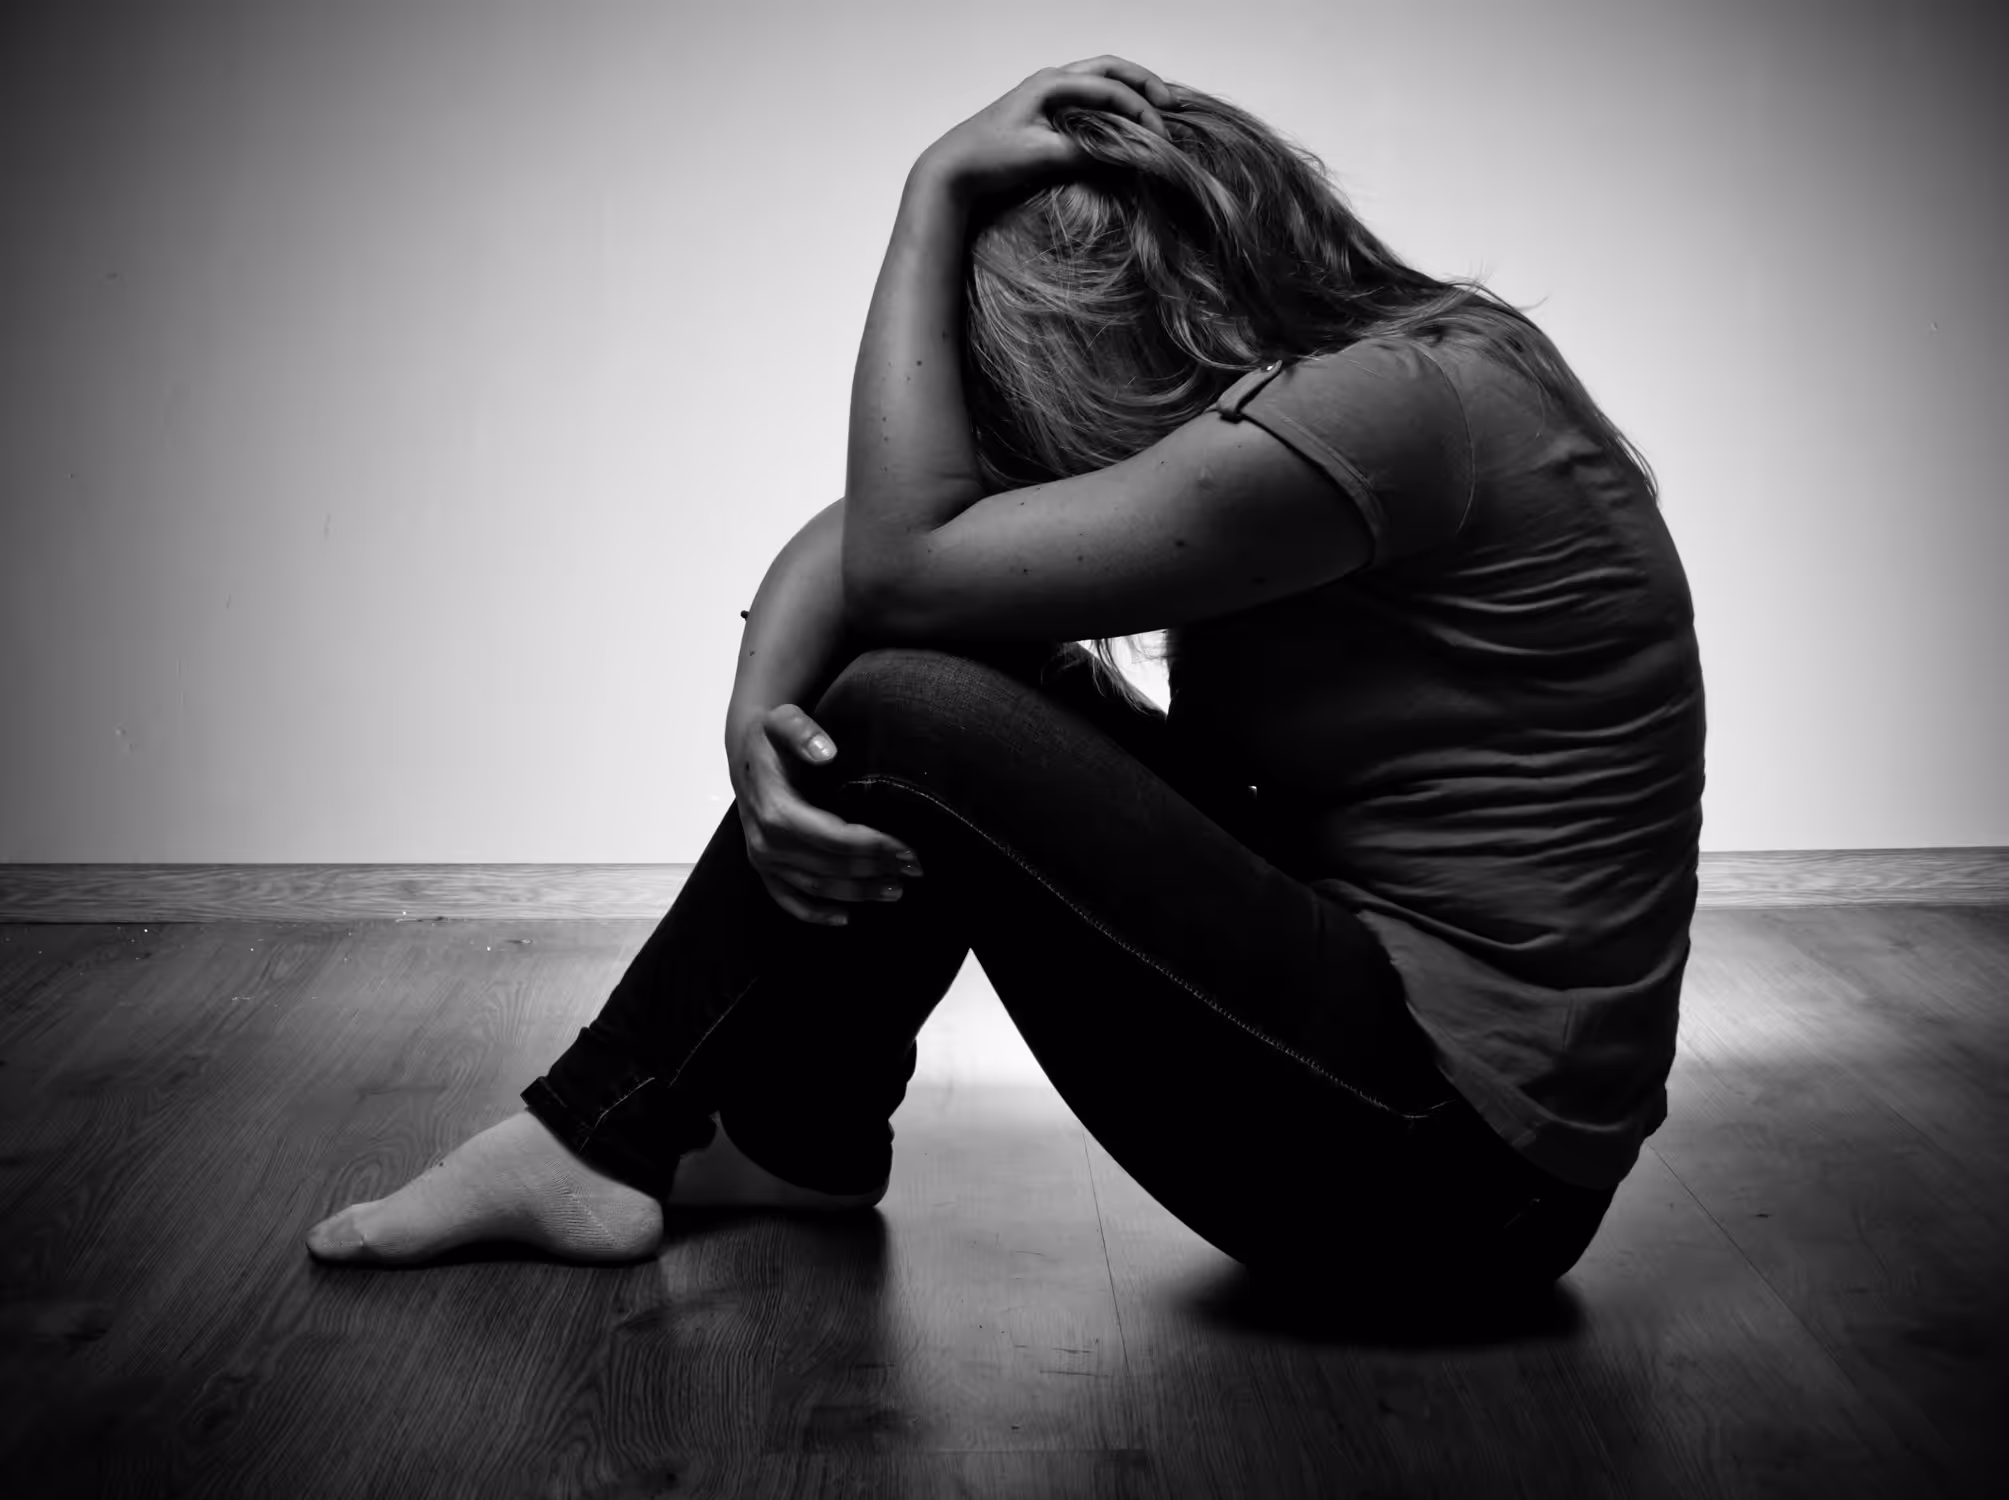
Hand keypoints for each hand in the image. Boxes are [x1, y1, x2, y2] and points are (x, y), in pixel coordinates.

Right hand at [727, 704, 924, 925]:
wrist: (745, 753)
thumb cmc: (771, 738)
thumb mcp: (783, 721)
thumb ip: (802, 731)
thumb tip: (826, 752)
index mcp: (775, 810)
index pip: (834, 837)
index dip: (873, 846)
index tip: (908, 847)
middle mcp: (766, 842)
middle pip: (830, 866)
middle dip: (876, 870)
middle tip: (915, 869)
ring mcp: (763, 860)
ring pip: (816, 887)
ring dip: (857, 894)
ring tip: (896, 891)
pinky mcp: (763, 869)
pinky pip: (788, 900)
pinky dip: (815, 914)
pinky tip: (846, 918)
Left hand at [917, 55, 1176, 206]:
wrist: (953, 169)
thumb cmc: (989, 158)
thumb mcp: (1040, 156)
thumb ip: (1082, 152)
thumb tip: (1121, 155)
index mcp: (1052, 84)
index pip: (1109, 88)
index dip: (1139, 110)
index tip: (1158, 136)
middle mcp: (1052, 82)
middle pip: (1110, 69)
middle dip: (1143, 84)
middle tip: (1170, 104)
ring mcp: (1047, 95)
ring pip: (1100, 81)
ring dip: (1129, 91)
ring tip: (1155, 109)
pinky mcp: (1044, 113)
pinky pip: (1088, 100)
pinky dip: (1112, 107)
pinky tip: (1123, 124)